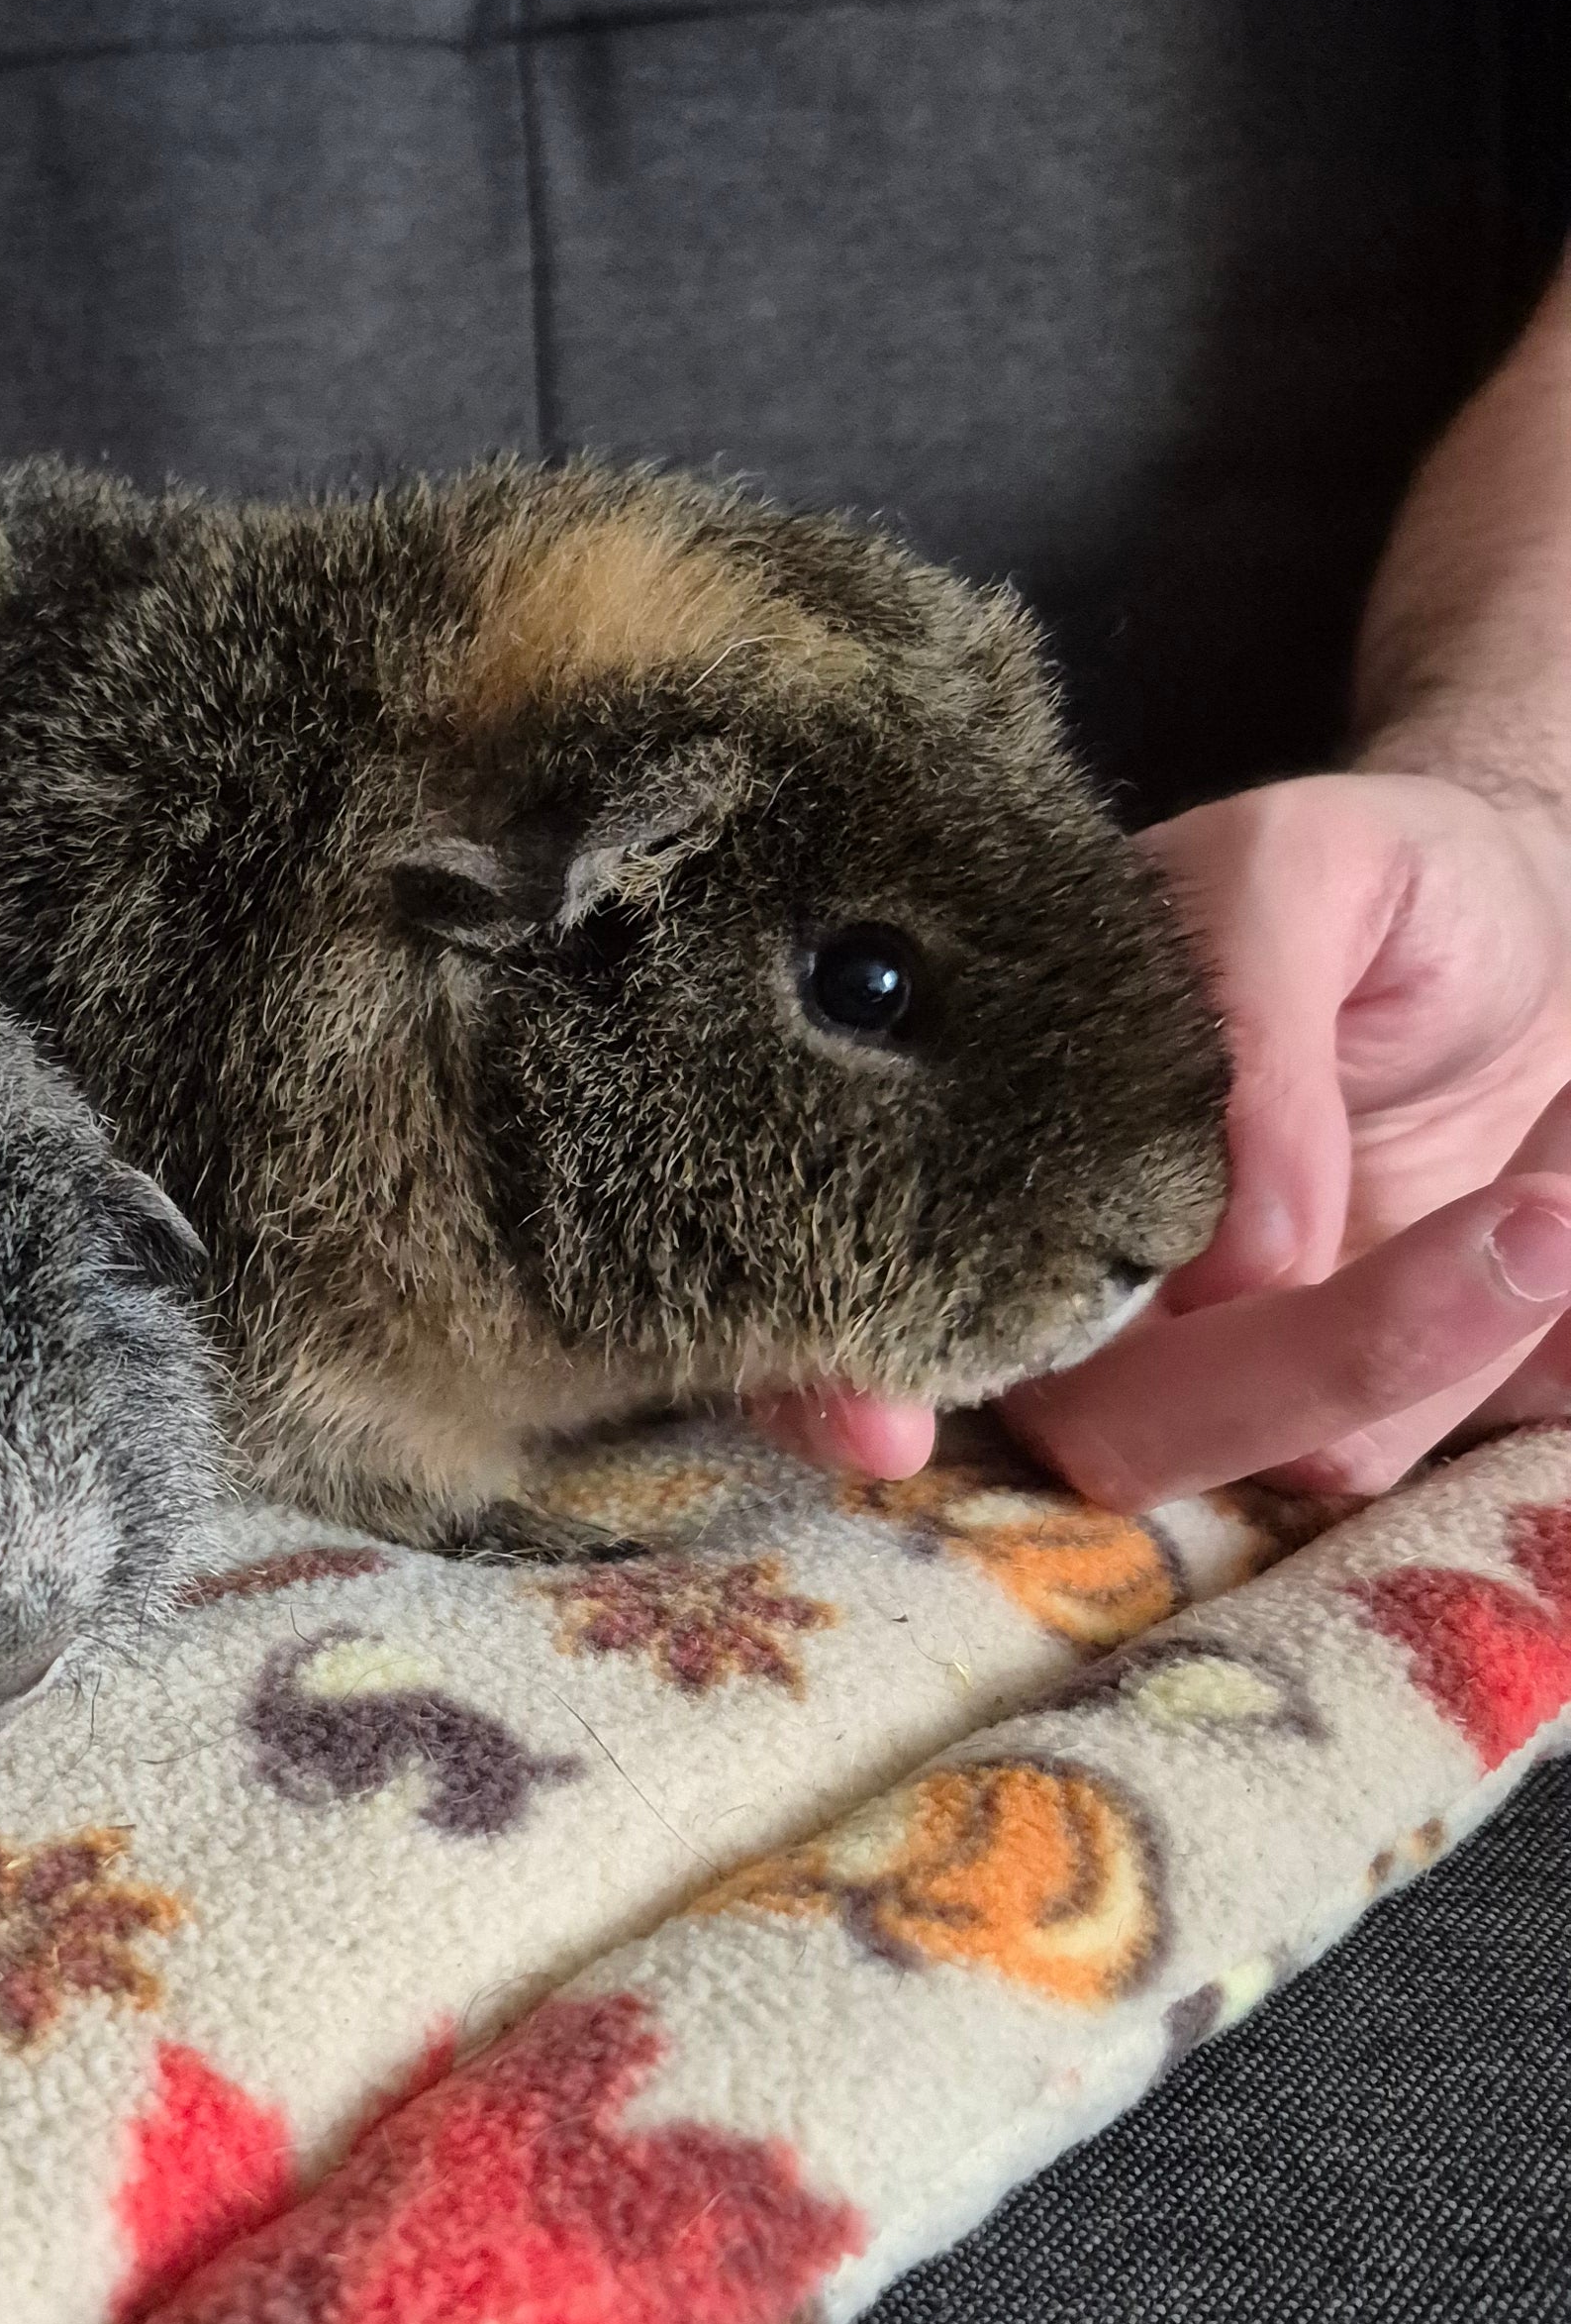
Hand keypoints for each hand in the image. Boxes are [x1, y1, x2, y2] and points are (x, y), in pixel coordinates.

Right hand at [760, 769, 1570, 1504]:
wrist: (1549, 922)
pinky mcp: (1385, 1429)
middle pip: (1119, 1435)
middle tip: (1537, 1218)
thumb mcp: (1302, 866)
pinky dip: (1549, 1340)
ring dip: (1473, 1325)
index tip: (881, 1425)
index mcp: (997, 1185)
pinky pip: (1447, 1453)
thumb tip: (1247, 1255)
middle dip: (1337, 1351)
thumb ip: (1246, 1014)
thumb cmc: (1386, 883)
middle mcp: (1086, 1320)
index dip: (824, 1388)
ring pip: (1308, 1458)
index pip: (844, 1326)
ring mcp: (1235, 1394)